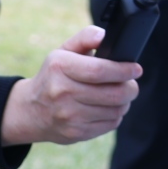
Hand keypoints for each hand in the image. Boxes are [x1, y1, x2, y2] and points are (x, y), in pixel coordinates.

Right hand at [0, 26, 139, 145]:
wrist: (30, 111)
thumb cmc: (53, 76)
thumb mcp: (63, 52)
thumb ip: (84, 38)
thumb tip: (103, 35)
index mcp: (60, 67)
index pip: (100, 70)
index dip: (124, 70)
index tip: (136, 69)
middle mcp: (62, 92)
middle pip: (113, 93)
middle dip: (130, 88)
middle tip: (131, 84)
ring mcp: (68, 116)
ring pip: (115, 110)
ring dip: (124, 102)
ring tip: (119, 95)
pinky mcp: (75, 133)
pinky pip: (109, 124)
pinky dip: (115, 115)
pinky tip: (107, 108)